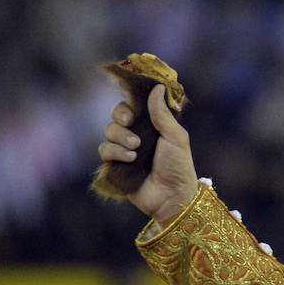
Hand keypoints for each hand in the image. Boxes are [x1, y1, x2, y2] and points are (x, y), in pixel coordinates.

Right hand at [98, 83, 198, 224]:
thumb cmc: (179, 166)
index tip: (133, 109)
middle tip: (131, 124)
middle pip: (116, 116)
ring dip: (120, 138)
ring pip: (108, 131)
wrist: (172, 196)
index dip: (129, 105)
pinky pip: (104, 150)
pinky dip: (115, 152)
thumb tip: (158, 87)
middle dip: (121, 118)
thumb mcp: (175, 137)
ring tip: (136, 150)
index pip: (133, 105)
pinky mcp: (116, 164)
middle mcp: (136, 134)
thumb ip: (163, 114)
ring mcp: (125, 149)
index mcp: (152, 125)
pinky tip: (130, 159)